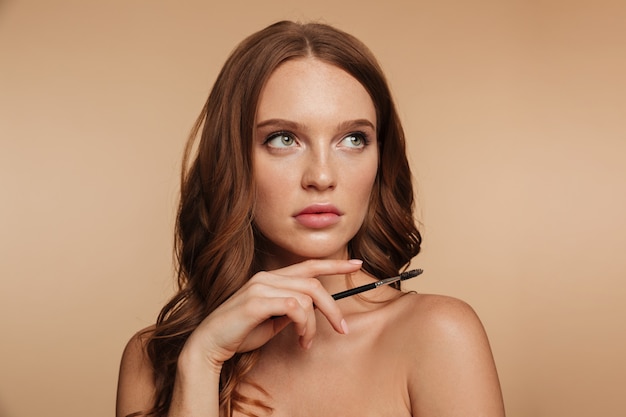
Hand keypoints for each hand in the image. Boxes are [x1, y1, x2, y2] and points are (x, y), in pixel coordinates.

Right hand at [181, 259, 361, 369]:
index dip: (334, 264)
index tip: (356, 264)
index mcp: (270, 278)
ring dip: (315, 325)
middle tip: (343, 328)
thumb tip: (312, 310)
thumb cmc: (240, 334)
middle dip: (333, 307)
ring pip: (307, 298)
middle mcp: (266, 277)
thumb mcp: (273, 321)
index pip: (308, 265)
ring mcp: (260, 287)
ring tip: (307, 342)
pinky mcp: (256, 302)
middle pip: (314, 283)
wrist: (209, 345)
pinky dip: (305, 326)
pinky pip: (295, 308)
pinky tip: (301, 340)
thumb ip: (290, 310)